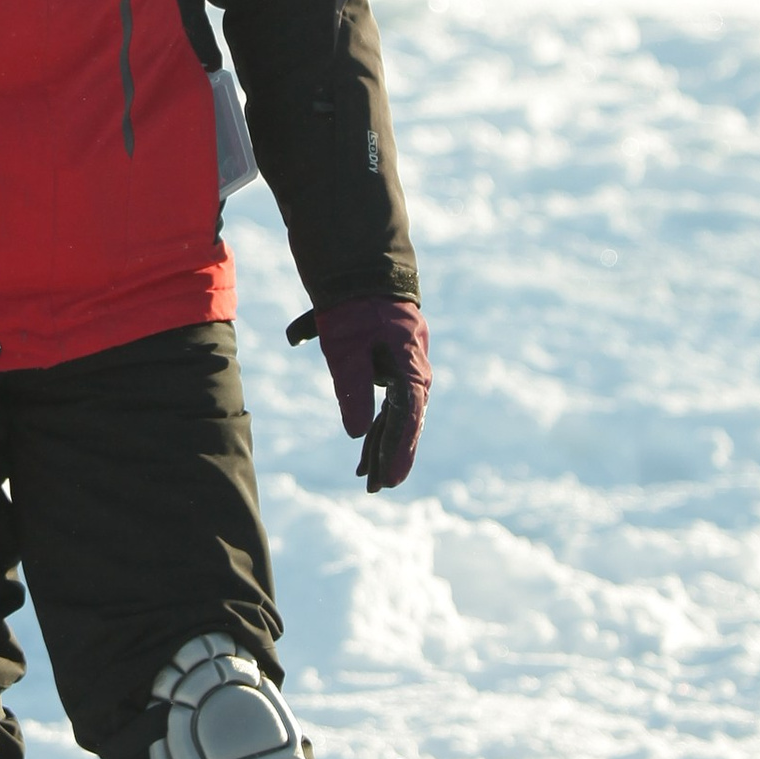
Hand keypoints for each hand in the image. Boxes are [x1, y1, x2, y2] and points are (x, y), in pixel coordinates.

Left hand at [287, 296, 428, 492]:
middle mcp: (414, 372)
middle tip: (377, 488)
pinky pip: (389, 403)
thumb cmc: (354, 307)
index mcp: (410, 366)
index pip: (407, 417)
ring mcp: (406, 370)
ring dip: (382, 443)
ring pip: (397, 416)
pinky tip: (365, 444)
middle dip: (391, 455)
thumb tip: (357, 434)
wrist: (362, 270)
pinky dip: (377, 423)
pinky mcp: (393, 367)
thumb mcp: (345, 347)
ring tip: (367, 478)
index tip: (389, 477)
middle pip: (405, 422)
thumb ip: (352, 388)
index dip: (399, 449)